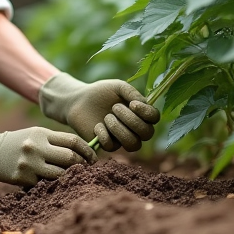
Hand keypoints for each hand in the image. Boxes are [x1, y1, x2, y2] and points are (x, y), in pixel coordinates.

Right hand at [0, 116, 96, 186]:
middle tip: (86, 169)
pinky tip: (52, 183)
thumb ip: (56, 141)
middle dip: (81, 164)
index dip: (87, 150)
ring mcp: (29, 164)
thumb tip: (83, 151)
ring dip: (68, 177)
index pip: (72, 141)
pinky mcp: (22, 178)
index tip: (94, 157)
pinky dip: (51, 184)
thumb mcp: (36, 134)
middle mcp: (36, 147)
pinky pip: (44, 184)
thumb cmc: (19, 142)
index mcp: (41, 133)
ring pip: (60, 175)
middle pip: (70, 158)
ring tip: (72, 177)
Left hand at [38, 72, 160, 151]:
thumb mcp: (118, 87)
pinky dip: (104, 134)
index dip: (147, 113)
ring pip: (133, 144)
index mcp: (140, 112)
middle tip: (115, 108)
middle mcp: (135, 128)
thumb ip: (132, 93)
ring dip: (119, 129)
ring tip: (107, 117)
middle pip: (147, 133)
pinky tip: (97, 126)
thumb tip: (143, 104)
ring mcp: (122, 138)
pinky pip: (113, 146)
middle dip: (132, 121)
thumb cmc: (101, 92)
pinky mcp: (108, 145)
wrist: (79, 100)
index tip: (132, 104)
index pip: (154, 118)